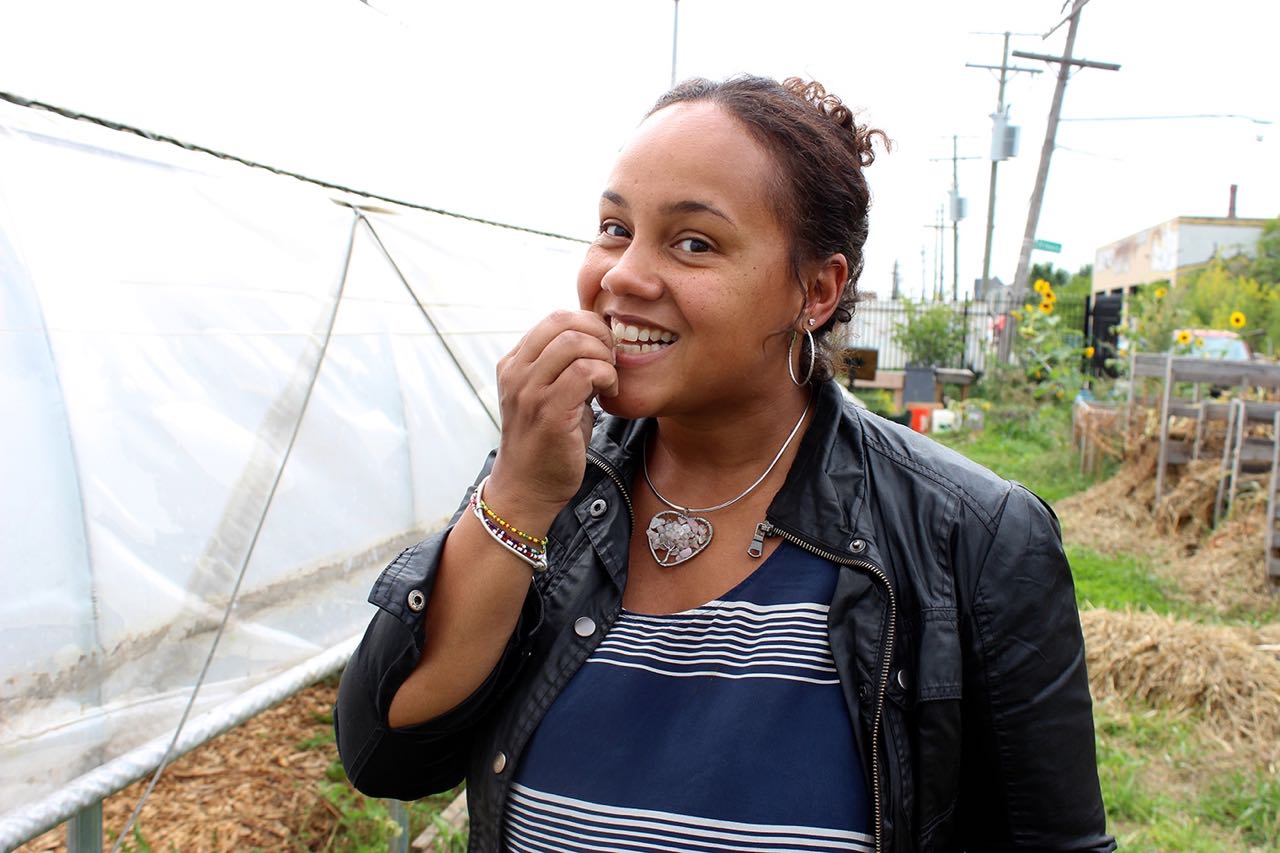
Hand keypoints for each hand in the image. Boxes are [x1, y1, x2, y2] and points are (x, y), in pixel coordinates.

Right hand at [487, 310, 617, 521]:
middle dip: (599, 335)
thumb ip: (565, 367)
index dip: (588, 324)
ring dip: (603, 356)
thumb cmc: (546, 443)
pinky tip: (608, 392)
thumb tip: (598, 340)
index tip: (604, 348)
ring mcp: (529, 391)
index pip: (554, 318)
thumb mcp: (549, 395)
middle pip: (564, 322)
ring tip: (609, 378)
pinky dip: (605, 376)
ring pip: (574, 343)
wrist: (526, 489)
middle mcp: (516, 372)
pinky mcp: (548, 412)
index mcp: (514, 363)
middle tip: (612, 359)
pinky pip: (584, 372)